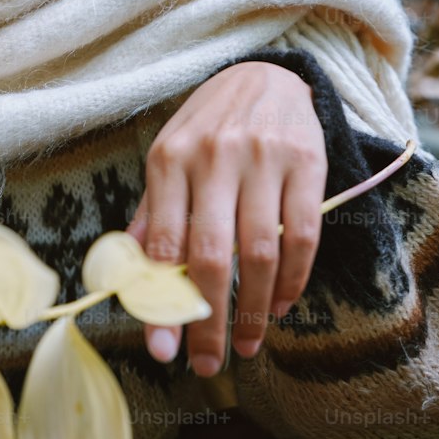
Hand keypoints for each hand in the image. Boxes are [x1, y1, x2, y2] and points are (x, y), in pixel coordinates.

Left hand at [126, 62, 327, 375]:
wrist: (266, 75)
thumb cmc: (207, 128)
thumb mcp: (168, 160)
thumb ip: (152, 216)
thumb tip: (130, 277)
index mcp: (169, 159)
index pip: (165, 243)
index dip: (163, 302)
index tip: (163, 349)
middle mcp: (214, 157)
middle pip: (212, 255)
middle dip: (209, 320)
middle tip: (208, 364)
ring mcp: (263, 159)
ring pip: (261, 252)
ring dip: (254, 310)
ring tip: (247, 345)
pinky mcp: (307, 163)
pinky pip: (304, 235)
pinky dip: (293, 280)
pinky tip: (280, 305)